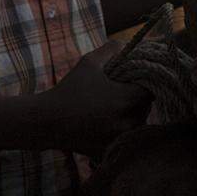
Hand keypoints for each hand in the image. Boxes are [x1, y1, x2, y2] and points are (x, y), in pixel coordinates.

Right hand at [44, 41, 151, 157]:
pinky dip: (121, 131)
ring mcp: (117, 139)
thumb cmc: (68, 89)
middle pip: (146, 109)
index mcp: (122, 99)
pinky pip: (125, 140)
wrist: (45, 121)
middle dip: (139, 100)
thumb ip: (111, 49)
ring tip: (117, 107)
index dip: (147, 84)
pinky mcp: (110, 151)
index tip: (138, 80)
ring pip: (138, 126)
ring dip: (132, 116)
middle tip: (126, 92)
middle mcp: (124, 122)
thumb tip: (128, 44)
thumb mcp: (88, 62)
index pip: (151, 90)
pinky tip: (108, 123)